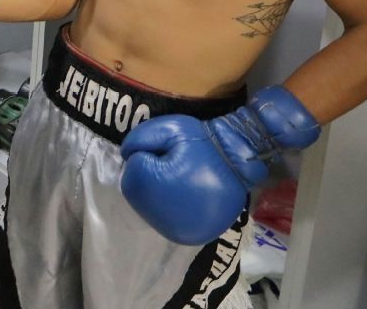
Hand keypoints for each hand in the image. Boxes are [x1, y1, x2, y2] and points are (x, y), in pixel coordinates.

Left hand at [119, 86, 320, 244]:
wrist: (241, 161)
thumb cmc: (203, 143)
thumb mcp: (168, 128)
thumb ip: (138, 139)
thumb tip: (125, 156)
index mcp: (155, 189)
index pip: (132, 172)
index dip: (146, 158)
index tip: (166, 154)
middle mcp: (163, 220)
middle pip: (137, 194)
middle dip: (148, 177)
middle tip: (172, 165)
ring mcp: (177, 233)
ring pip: (150, 210)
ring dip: (156, 195)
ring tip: (179, 181)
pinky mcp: (189, 238)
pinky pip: (167, 220)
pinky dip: (169, 208)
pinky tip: (183, 197)